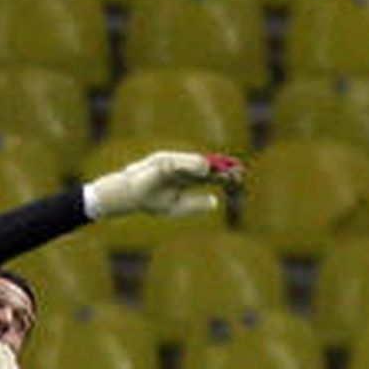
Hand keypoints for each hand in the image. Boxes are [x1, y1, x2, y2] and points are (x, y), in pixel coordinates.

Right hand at [83, 151, 242, 218]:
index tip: (239, 178)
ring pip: (195, 163)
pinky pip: (178, 162)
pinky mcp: (161, 162)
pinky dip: (190, 164)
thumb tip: (216, 202)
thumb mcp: (176, 205)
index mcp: (187, 178)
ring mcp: (173, 163)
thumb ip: (195, 204)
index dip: (224, 175)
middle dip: (222, 169)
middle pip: (207, 166)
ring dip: (211, 167)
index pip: (210, 174)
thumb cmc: (150, 200)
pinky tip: (204, 167)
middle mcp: (183, 168)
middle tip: (238, 172)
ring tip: (225, 172)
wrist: (129, 196)